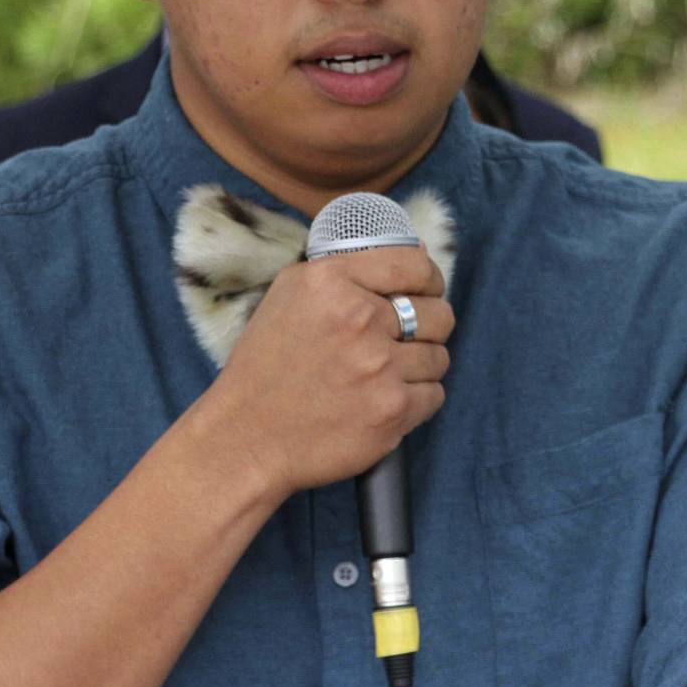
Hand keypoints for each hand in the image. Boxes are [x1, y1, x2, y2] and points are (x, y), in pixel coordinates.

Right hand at [201, 245, 452, 498]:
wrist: (247, 437)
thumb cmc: (268, 365)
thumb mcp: (291, 293)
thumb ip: (350, 267)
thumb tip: (418, 249)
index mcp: (331, 282)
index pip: (416, 266)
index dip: (429, 280)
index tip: (426, 291)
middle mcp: (359, 319)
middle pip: (439, 314)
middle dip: (428, 326)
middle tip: (401, 340)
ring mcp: (379, 368)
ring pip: (438, 357)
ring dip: (419, 367)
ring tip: (383, 375)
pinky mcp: (392, 411)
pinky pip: (434, 395)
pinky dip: (416, 400)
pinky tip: (384, 400)